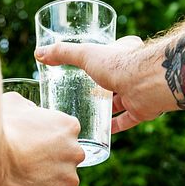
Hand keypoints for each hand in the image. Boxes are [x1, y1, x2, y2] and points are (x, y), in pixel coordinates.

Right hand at [0, 92, 82, 185]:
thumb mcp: (13, 104)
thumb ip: (29, 109)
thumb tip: (29, 111)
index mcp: (68, 127)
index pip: (64, 136)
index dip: (45, 143)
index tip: (28, 148)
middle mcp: (76, 153)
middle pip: (65, 161)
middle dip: (48, 164)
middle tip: (23, 166)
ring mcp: (69, 180)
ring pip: (61, 185)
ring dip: (45, 185)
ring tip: (19, 183)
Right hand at [35, 36, 163, 132]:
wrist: (146, 84)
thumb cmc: (119, 64)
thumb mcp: (86, 54)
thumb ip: (63, 53)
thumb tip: (38, 53)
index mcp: (124, 53)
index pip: (112, 52)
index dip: (101, 59)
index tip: (85, 69)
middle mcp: (133, 71)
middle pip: (115, 79)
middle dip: (100, 88)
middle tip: (80, 95)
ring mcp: (137, 91)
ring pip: (120, 101)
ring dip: (106, 109)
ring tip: (86, 115)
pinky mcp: (141, 110)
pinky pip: (126, 120)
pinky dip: (114, 127)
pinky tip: (101, 133)